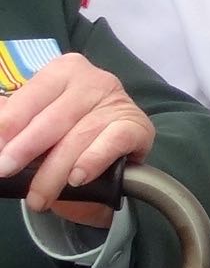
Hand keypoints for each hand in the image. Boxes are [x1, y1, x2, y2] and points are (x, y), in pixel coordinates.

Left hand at [0, 52, 152, 225]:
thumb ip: (13, 121)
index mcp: (62, 71)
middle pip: (53, 119)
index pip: (30, 97)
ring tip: (38, 197)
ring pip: (79, 137)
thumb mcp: (36, 119)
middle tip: (6, 171)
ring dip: (54, 171)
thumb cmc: (66, 130)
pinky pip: (113, 143)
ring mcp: (118, 102)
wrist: (111, 145)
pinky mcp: (137, 125)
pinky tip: (77, 178)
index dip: (9, 124)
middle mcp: (94, 80)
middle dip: (26, 149)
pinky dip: (92, 161)